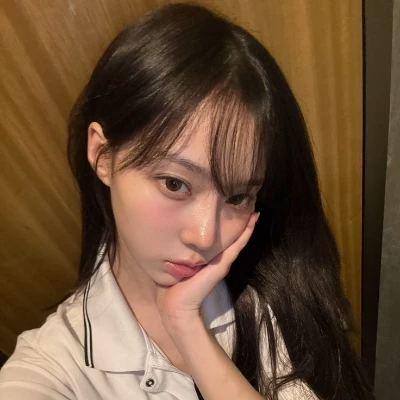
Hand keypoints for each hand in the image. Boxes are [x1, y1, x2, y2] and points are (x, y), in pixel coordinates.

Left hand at [157, 212, 259, 332]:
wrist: (175, 308)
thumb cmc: (172, 288)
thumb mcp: (175, 265)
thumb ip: (178, 254)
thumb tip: (169, 240)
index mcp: (207, 260)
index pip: (220, 240)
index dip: (227, 227)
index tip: (231, 211)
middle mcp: (217, 260)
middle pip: (232, 239)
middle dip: (240, 224)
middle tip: (250, 207)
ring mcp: (222, 262)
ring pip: (238, 240)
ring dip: (247, 226)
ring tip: (255, 212)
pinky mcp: (222, 265)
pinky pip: (237, 245)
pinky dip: (246, 233)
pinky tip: (253, 221)